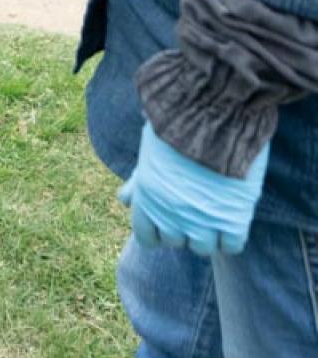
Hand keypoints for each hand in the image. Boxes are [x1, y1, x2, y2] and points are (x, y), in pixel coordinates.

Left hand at [119, 121, 268, 256]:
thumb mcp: (150, 153)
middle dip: (185, 227)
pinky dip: (233, 235)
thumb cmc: (178, 124)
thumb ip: (139, 181)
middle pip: (177, 242)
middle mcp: (171, 215)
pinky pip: (232, 246)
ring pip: (203, 248)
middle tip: (196, 204)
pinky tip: (233, 215)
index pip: (147, 238)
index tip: (170, 216)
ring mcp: (202, 221)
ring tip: (216, 209)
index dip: (159, 229)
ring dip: (209, 233)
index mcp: (146, 199)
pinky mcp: (234, 219)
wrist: (213, 109)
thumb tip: (125, 200)